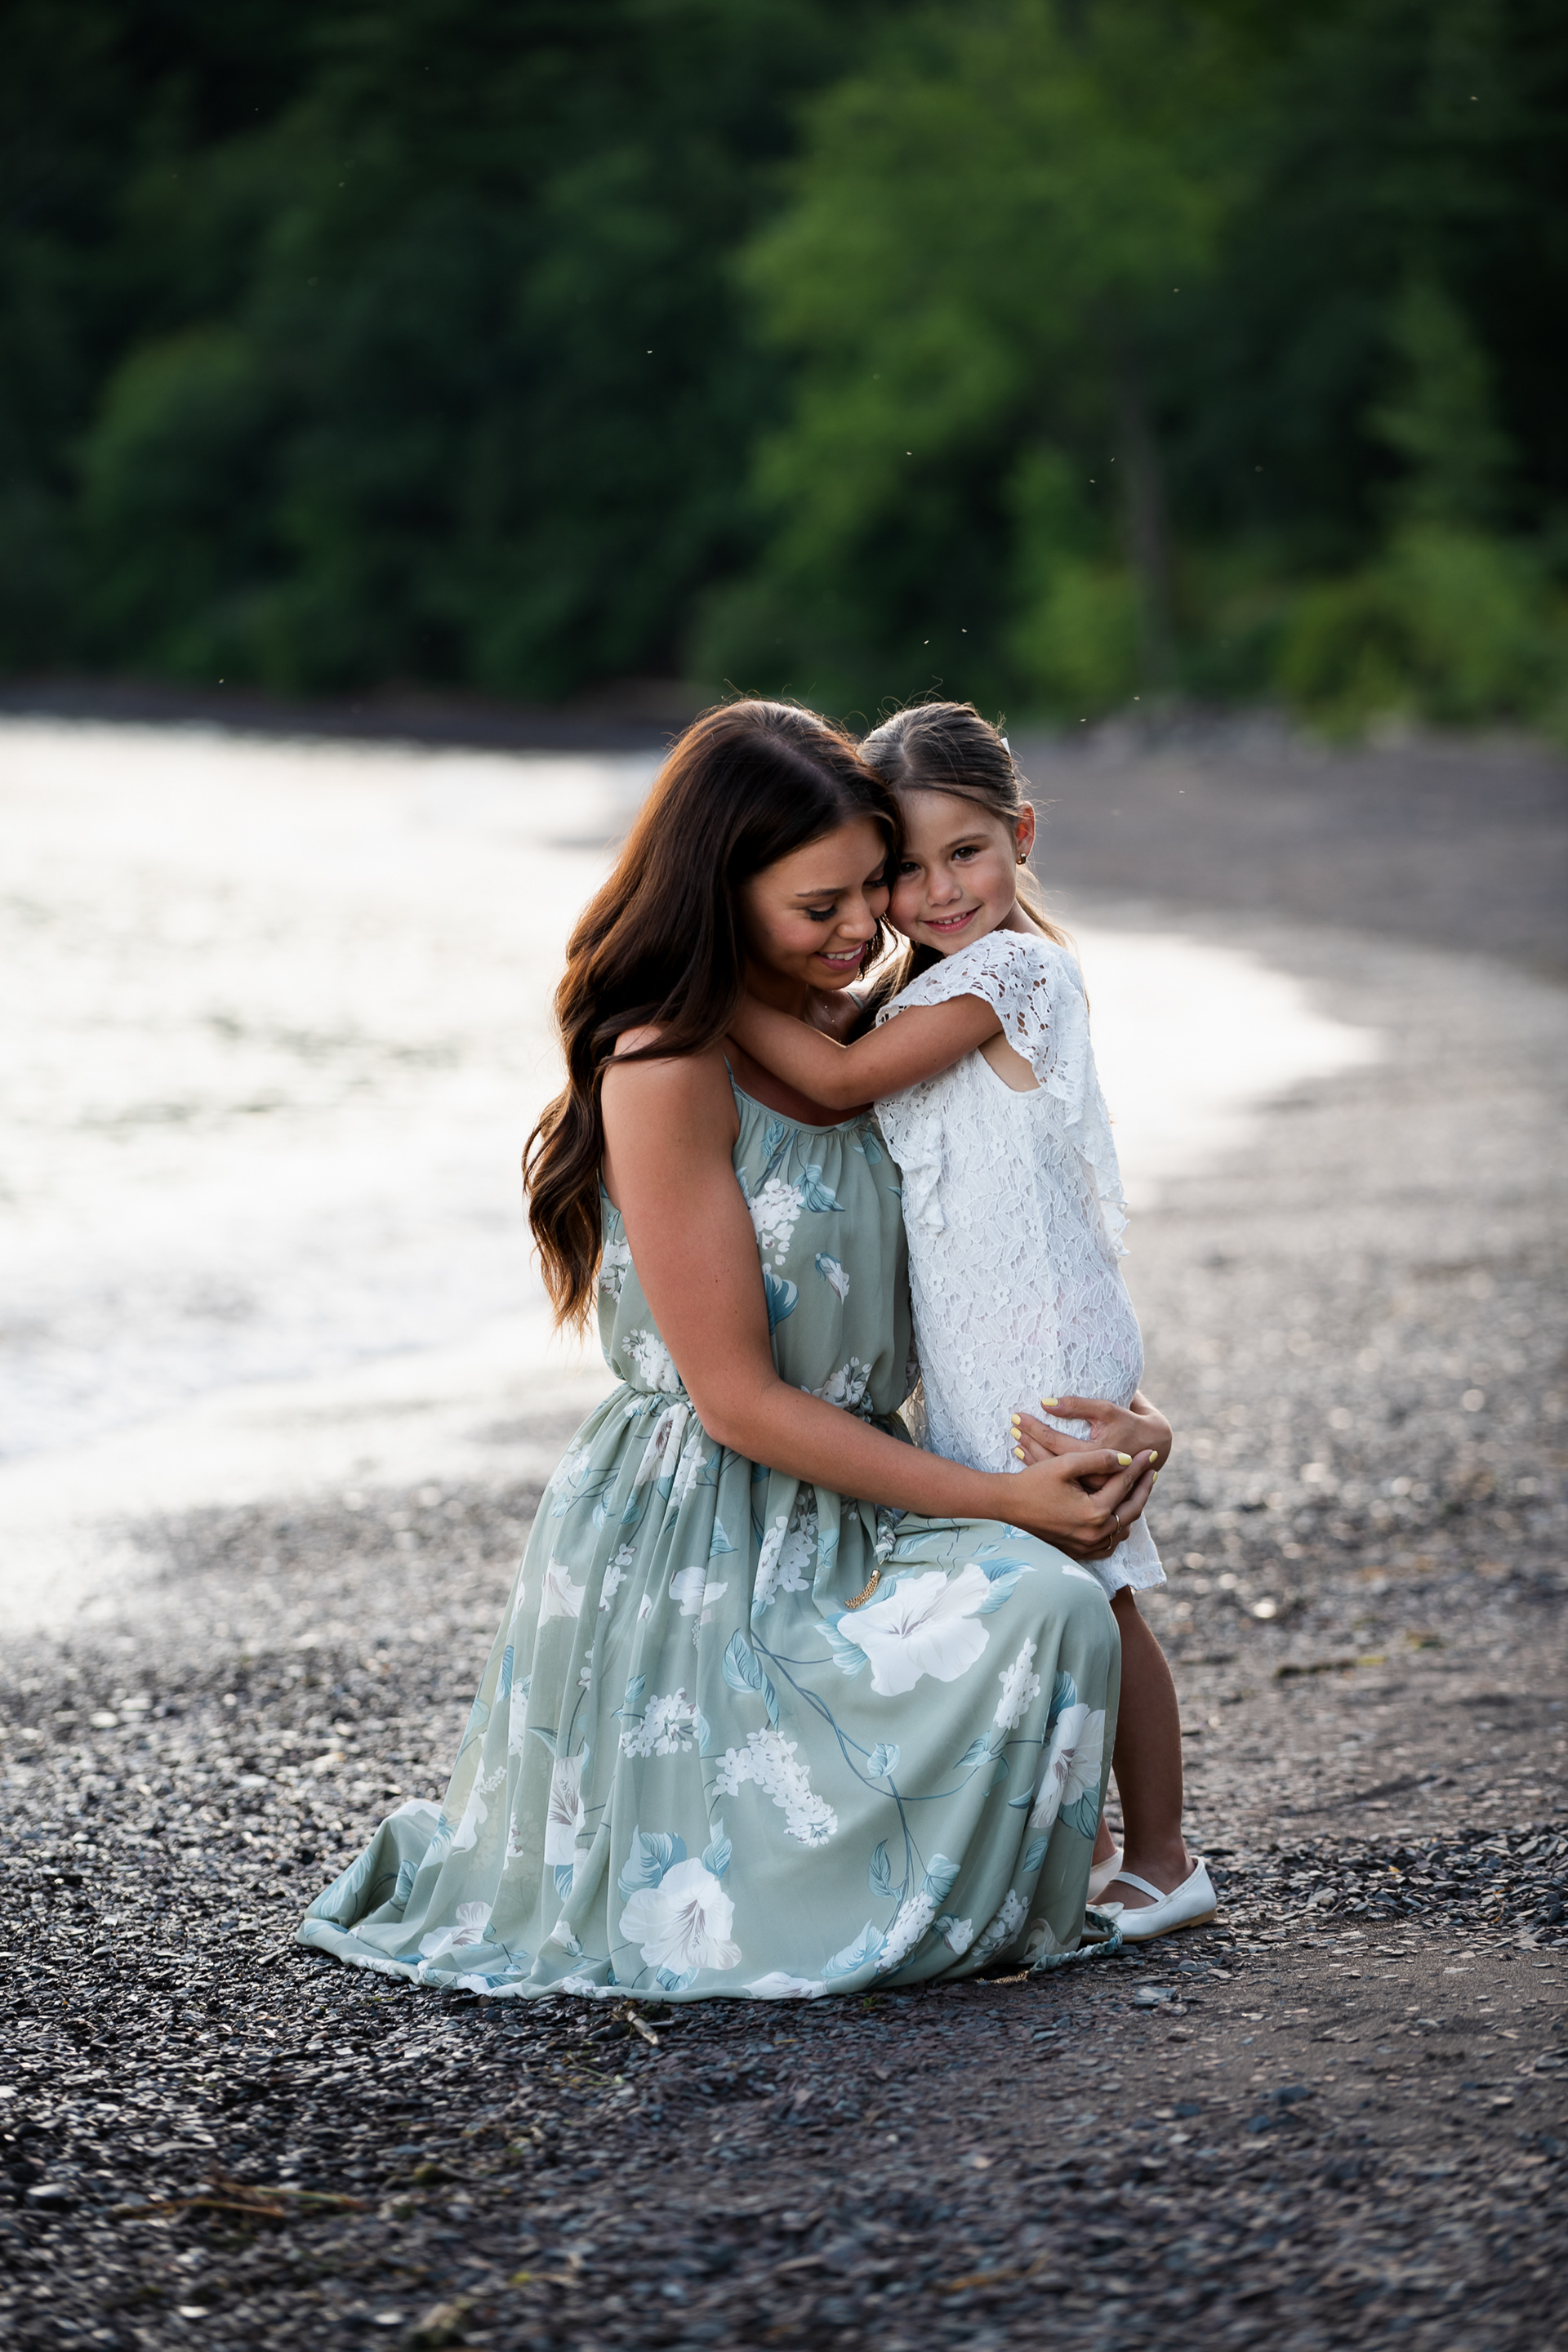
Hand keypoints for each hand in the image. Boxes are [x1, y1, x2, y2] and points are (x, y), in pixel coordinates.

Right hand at [1004, 1448, 1157, 1562]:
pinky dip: (1117, 1527)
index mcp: (1094, 1512)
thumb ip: (1099, 1460)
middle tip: (1151, 1470)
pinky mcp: (1079, 1551)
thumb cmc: (1033, 1481)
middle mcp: (1095, 1534)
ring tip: (1137, 1489)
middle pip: (1131, 1510)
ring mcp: (1087, 1546)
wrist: (1006, 1504)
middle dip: (1143, 1488)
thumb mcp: (1066, 1464)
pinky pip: (1109, 1542)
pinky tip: (1118, 1513)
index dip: (1138, 1466)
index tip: (1149, 1453)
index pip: (1124, 1484)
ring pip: (1123, 1528)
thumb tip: (1126, 1459)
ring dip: (1132, 1508)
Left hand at [1013, 1389, 1172, 1479]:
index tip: (1017, 1416)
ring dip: (1033, 1456)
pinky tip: (1030, 1457)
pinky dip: (1045, 1466)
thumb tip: (1045, 1403)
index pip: (1055, 1442)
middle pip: (1050, 1460)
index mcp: (1095, 1456)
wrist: (1155, 1446)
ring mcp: (1091, 1487)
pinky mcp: (1091, 1491)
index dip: (1035, 1428)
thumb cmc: (1130, 1423)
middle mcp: (1091, 1477)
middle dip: (1029, 1442)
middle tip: (1012, 1427)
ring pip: (1054, 1473)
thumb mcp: (1107, 1410)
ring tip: (1016, 1441)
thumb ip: (1078, 1406)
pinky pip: (1062, 1479)